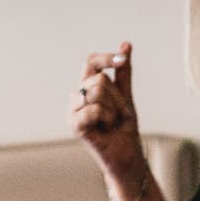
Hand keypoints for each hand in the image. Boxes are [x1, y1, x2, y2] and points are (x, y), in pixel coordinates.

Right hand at [72, 42, 146, 192]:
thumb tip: (126, 44)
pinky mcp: (74, 125)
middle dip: (118, 97)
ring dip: (114, 109)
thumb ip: (123, 73)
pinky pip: (94, 108)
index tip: (123, 58)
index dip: (106, 58)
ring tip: (112, 123)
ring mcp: (73, 111)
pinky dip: (107, 118)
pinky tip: (105, 129)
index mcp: (86, 87)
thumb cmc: (124, 128)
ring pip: (98, 92)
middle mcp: (76, 96)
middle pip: (100, 78)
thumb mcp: (125, 96)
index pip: (91, 62)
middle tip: (119, 115)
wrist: (126, 155)